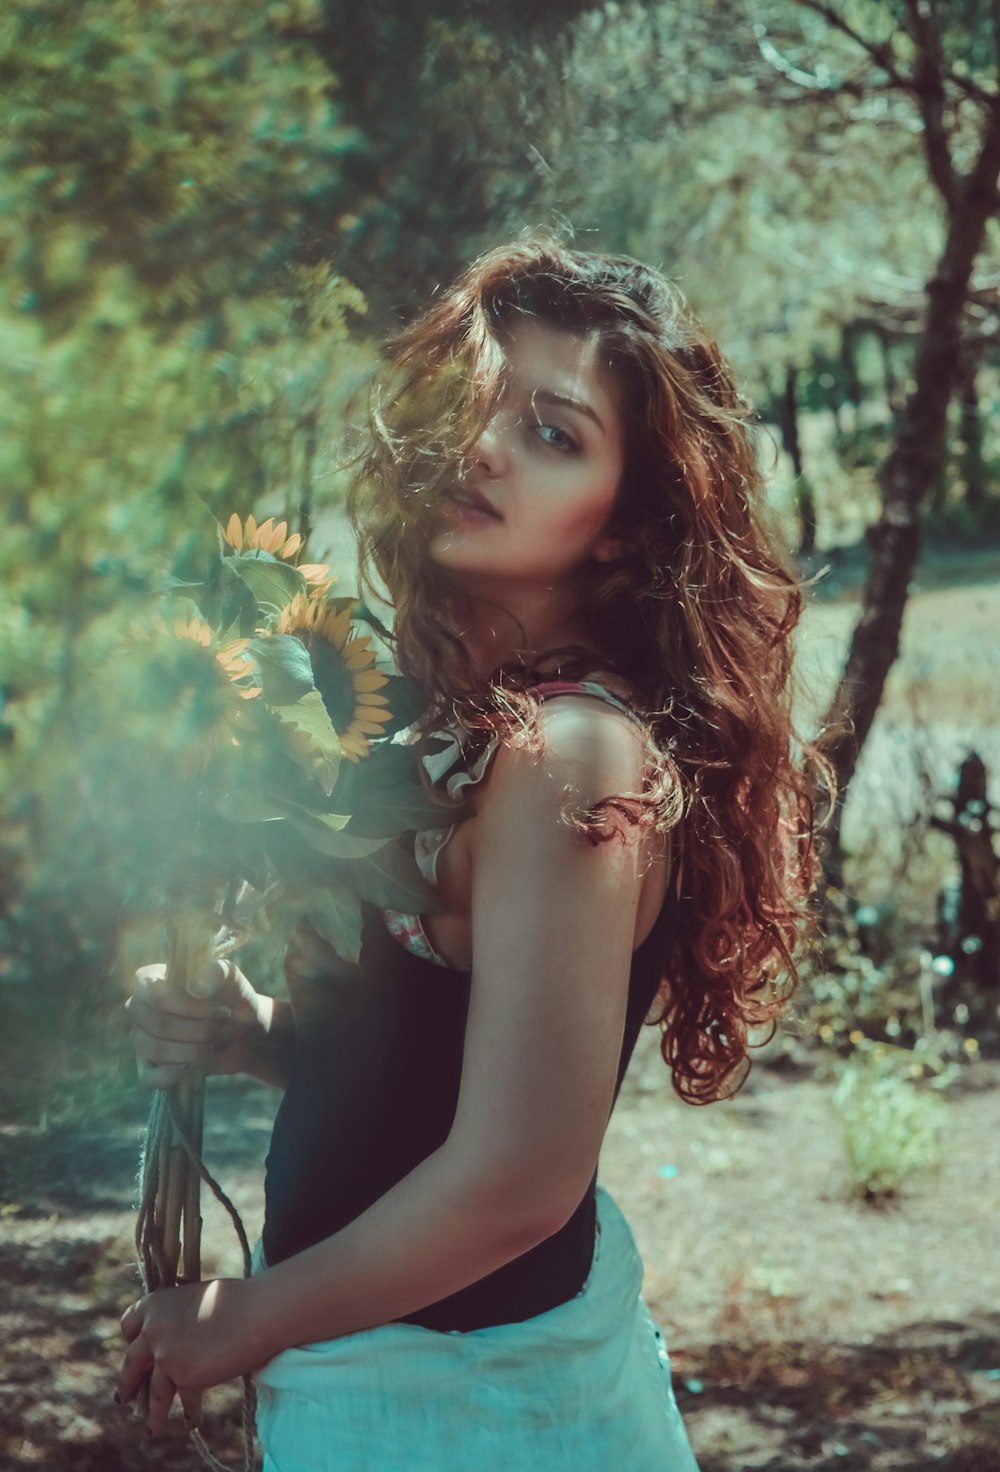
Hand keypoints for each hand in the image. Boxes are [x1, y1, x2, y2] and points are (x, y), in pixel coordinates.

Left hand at [117, 1278, 268, 1434]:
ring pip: (155, 1392)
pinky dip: (191, 1412)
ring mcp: (167, 1356)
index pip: (129, 1325)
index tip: (137, 1352)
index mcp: (154, 1304)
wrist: (256, 1311)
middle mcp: (153, 1330)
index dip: (133, 1340)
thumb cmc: (234, 1298)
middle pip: (131, 1364)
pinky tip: (192, 1421)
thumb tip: (174, 1339)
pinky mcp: (185, 1377)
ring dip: (154, 1413)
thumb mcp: (194, 1299)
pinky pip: (186, 1400)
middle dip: (128, 1384)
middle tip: (124, 1397)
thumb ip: (176, 1318)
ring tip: (153, 1427)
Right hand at [126, 959, 266, 1087]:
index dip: (181, 1003)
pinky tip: (187, 1070)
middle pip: (153, 1022)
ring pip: (152, 1048)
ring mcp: (143, 1037)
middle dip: (194, 1028)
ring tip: (212, 1043)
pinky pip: (147, 1076)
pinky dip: (167, 1076)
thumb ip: (216, 972)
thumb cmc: (234, 998)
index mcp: (154, 979)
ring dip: (190, 1049)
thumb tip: (195, 986)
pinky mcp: (152, 1065)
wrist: (246, 1032)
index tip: (214, 1008)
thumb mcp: (232, 978)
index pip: (149, 990)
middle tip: (218, 1026)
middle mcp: (141, 1007)